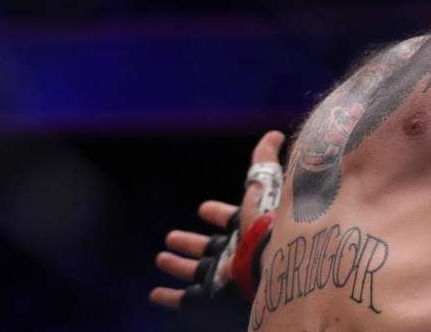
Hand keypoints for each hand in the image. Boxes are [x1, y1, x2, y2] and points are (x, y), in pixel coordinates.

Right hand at [149, 130, 285, 309]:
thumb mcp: (265, 183)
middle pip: (211, 246)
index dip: (218, 213)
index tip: (203, 208)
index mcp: (250, 225)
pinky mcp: (215, 293)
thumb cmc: (270, 220)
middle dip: (192, 241)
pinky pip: (188, 297)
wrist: (275, 259)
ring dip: (179, 264)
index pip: (231, 218)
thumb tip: (274, 133)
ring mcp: (226, 272)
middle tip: (171, 237)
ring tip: (161, 258)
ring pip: (198, 269)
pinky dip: (170, 296)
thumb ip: (265, 160)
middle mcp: (238, 249)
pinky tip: (155, 295)